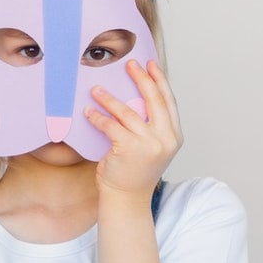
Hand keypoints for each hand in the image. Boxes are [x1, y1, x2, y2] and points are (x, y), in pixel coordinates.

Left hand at [85, 60, 182, 201]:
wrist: (127, 198)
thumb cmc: (135, 171)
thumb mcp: (152, 146)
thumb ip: (151, 125)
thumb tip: (136, 96)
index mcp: (174, 136)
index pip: (169, 101)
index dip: (160, 80)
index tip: (150, 64)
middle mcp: (166, 139)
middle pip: (154, 100)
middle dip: (141, 78)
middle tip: (130, 64)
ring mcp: (149, 144)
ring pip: (128, 111)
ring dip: (109, 98)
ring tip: (96, 88)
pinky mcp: (129, 148)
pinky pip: (110, 125)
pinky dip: (97, 116)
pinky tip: (88, 110)